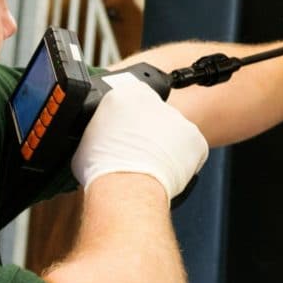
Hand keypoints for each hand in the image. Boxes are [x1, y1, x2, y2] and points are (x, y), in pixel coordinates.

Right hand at [71, 81, 208, 200]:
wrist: (125, 187)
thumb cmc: (102, 167)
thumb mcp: (86, 139)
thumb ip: (100, 130)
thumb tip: (101, 139)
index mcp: (125, 94)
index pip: (132, 101)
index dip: (129, 122)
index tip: (126, 136)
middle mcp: (154, 101)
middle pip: (154, 117)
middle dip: (149, 134)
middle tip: (137, 155)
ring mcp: (177, 119)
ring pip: (174, 135)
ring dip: (166, 149)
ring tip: (150, 169)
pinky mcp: (195, 139)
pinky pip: (192, 152)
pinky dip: (183, 163)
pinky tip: (167, 173)